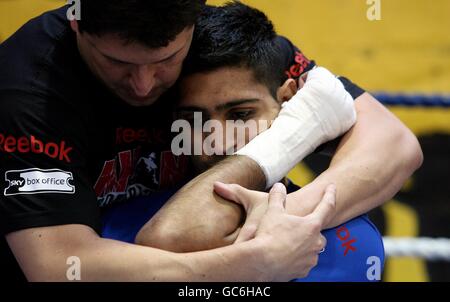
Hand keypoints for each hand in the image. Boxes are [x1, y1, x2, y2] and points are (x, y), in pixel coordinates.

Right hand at [217, 182, 336, 280]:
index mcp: (311, 225)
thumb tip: (279, 187)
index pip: (326, 206)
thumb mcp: (273, 212)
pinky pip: (304, 262)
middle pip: (317, 231)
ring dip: (303, 244)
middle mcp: (316, 242)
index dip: (330, 194)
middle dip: (309, 227)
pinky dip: (298, 258)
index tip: (333, 187)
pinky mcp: (303, 271)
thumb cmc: (268, 236)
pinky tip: (285, 255)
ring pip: (311, 248)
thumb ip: (278, 197)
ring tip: (286, 242)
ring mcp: (311, 258)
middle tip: (295, 226)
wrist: (260, 262)